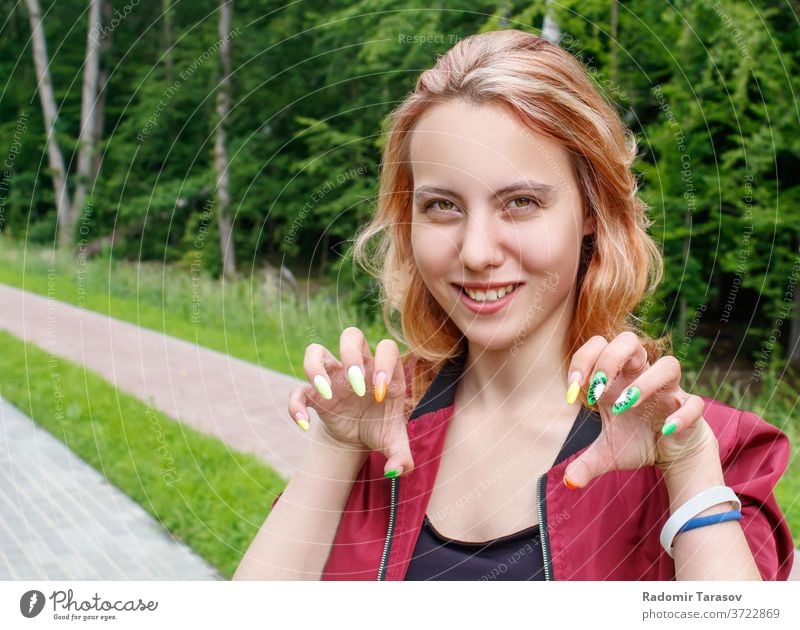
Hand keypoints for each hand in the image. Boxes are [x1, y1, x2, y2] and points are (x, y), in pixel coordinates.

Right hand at [288, 327, 413, 476]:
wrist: (358, 437)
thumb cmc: (380, 429)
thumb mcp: (394, 443)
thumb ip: (402, 457)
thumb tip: (396, 469)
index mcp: (382, 372)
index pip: (386, 348)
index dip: (384, 364)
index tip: (381, 394)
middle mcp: (357, 368)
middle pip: (351, 335)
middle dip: (352, 356)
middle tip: (357, 388)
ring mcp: (333, 377)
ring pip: (317, 349)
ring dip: (317, 367)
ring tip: (327, 394)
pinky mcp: (314, 394)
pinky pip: (298, 389)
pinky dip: (296, 403)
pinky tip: (303, 422)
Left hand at [562, 332, 717, 488]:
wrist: (672, 454)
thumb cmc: (637, 441)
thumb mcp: (607, 454)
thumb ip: (586, 463)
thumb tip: (568, 482)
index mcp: (618, 379)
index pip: (599, 346)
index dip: (583, 360)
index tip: (572, 391)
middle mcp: (641, 377)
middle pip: (629, 341)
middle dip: (609, 359)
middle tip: (596, 388)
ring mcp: (669, 391)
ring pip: (668, 365)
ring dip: (644, 383)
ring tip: (624, 405)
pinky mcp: (690, 408)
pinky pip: (694, 403)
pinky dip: (681, 415)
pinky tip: (664, 430)